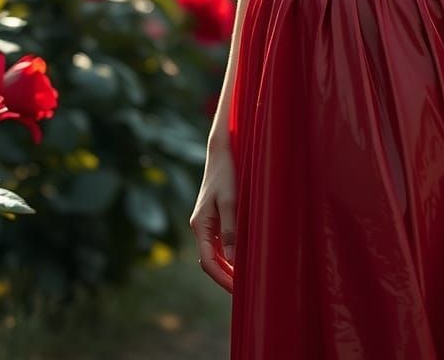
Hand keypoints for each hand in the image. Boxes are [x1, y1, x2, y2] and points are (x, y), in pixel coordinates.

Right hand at [189, 145, 237, 292]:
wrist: (221, 151)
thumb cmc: (227, 174)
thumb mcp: (231, 201)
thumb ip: (230, 230)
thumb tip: (231, 261)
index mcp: (200, 225)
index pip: (207, 262)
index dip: (222, 279)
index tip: (237, 291)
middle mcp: (199, 227)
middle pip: (208, 261)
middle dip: (224, 278)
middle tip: (243, 292)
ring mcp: (205, 223)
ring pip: (213, 254)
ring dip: (226, 268)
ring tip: (244, 281)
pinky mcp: (212, 217)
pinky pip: (218, 243)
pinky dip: (228, 255)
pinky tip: (240, 260)